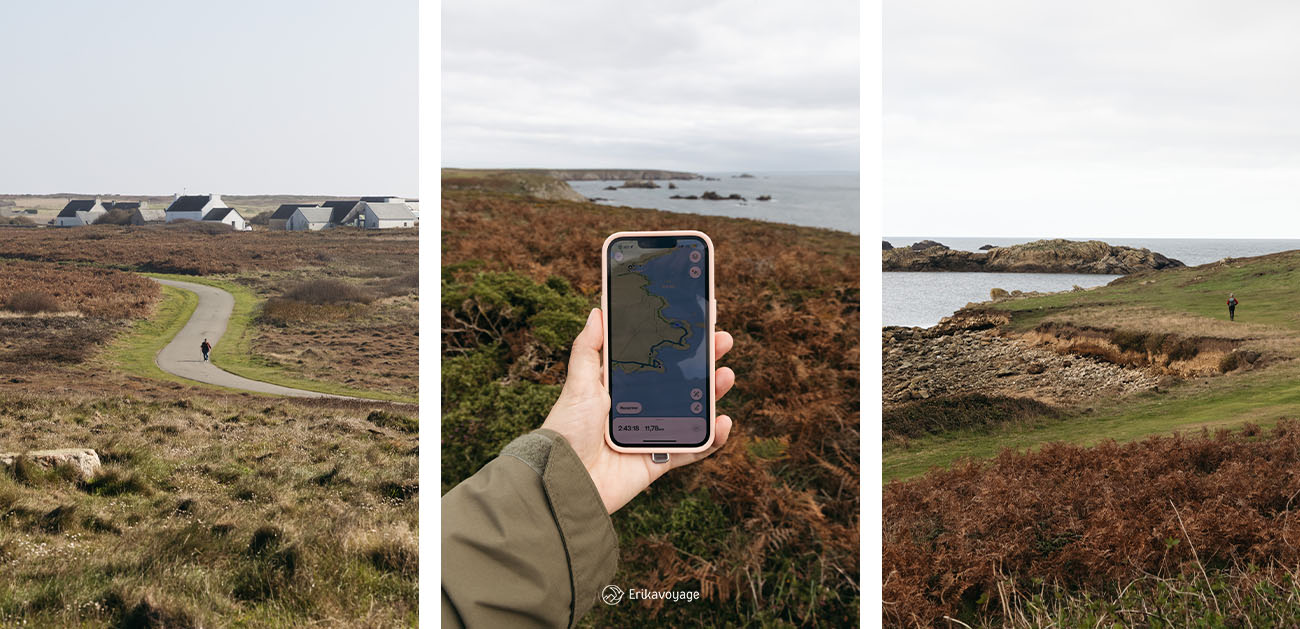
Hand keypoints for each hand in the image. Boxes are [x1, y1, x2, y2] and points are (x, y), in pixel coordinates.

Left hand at [541, 308, 735, 513]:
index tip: (699, 317)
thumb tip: (598, 311)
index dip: (677, 339)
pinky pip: (693, 449)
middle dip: (704, 360)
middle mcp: (640, 408)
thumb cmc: (567, 430)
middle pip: (681, 380)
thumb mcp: (578, 384)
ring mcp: (652, 434)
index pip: (656, 356)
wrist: (565, 479)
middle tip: (723, 340)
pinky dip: (712, 438)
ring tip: (726, 375)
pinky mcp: (659, 461)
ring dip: (714, 392)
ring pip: (693, 411)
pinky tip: (723, 421)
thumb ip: (589, 349)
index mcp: (621, 387)